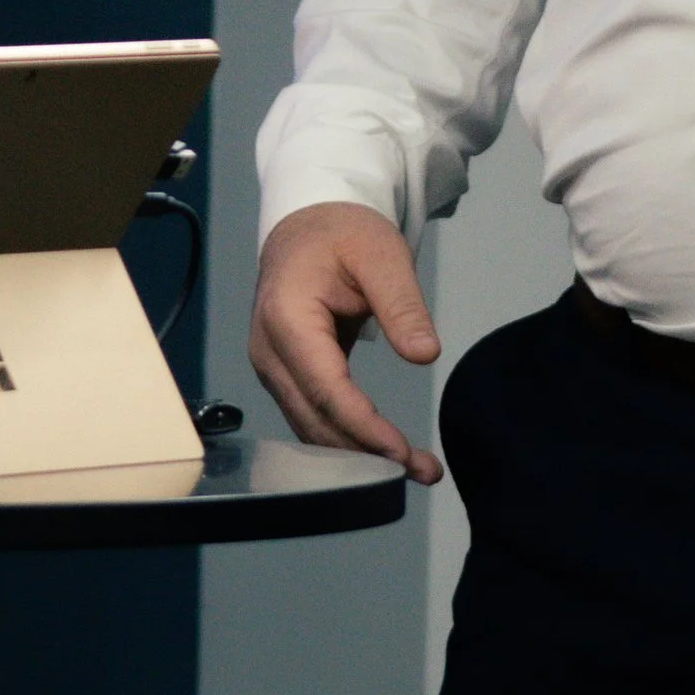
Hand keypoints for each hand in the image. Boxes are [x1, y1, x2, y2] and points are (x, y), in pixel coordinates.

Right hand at [248, 202, 442, 481]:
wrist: (309, 223)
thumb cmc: (344, 233)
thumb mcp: (382, 255)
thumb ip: (401, 305)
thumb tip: (425, 354)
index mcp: (287, 318)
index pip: (325, 388)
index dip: (363, 426)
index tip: (402, 452)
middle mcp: (269, 351)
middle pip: (315, 417)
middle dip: (367, 452)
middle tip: (424, 471)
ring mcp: (272, 366)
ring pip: (311, 425)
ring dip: (359, 453)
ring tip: (416, 467)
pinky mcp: (285, 375)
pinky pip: (312, 415)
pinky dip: (347, 438)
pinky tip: (384, 451)